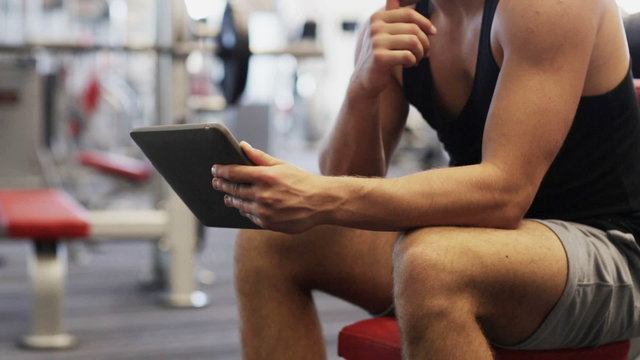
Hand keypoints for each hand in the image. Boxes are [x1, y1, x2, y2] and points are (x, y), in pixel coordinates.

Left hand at [211, 143, 333, 233]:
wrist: (321, 203)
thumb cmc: (302, 181)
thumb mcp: (282, 165)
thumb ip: (260, 157)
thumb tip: (242, 146)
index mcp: (266, 177)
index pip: (234, 173)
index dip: (221, 171)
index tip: (214, 169)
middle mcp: (263, 195)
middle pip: (233, 189)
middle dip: (221, 184)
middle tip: (215, 182)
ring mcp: (264, 211)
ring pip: (239, 204)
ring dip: (231, 198)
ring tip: (227, 195)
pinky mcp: (268, 223)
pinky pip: (249, 216)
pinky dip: (245, 210)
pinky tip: (243, 206)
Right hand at [351, 0, 436, 96]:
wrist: (364, 80)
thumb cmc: (381, 56)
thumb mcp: (386, 35)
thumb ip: (398, 21)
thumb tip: (422, 9)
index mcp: (377, 18)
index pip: (408, 13)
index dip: (425, 22)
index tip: (433, 32)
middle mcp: (374, 27)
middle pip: (413, 29)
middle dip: (424, 42)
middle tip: (425, 53)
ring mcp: (375, 42)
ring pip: (413, 42)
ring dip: (420, 53)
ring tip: (417, 59)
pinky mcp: (379, 57)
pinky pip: (408, 56)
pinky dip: (413, 62)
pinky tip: (408, 65)